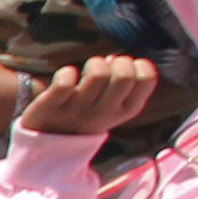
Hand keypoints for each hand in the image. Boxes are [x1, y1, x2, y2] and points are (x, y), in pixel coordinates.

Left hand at [20, 54, 160, 139]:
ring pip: (97, 75)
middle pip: (123, 75)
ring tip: (85, 71)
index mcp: (125, 109)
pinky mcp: (51, 108)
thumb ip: (119, 81)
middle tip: (105, 68)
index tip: (124, 68)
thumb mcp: (111, 102)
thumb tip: (112, 58)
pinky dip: (66, 73)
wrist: (50, 139)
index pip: (147, 79)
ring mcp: (78, 111)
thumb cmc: (86, 111)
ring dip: (93, 64)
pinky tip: (66, 77)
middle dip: (116, 61)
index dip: (138, 65)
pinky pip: (64, 83)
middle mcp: (105, 112)